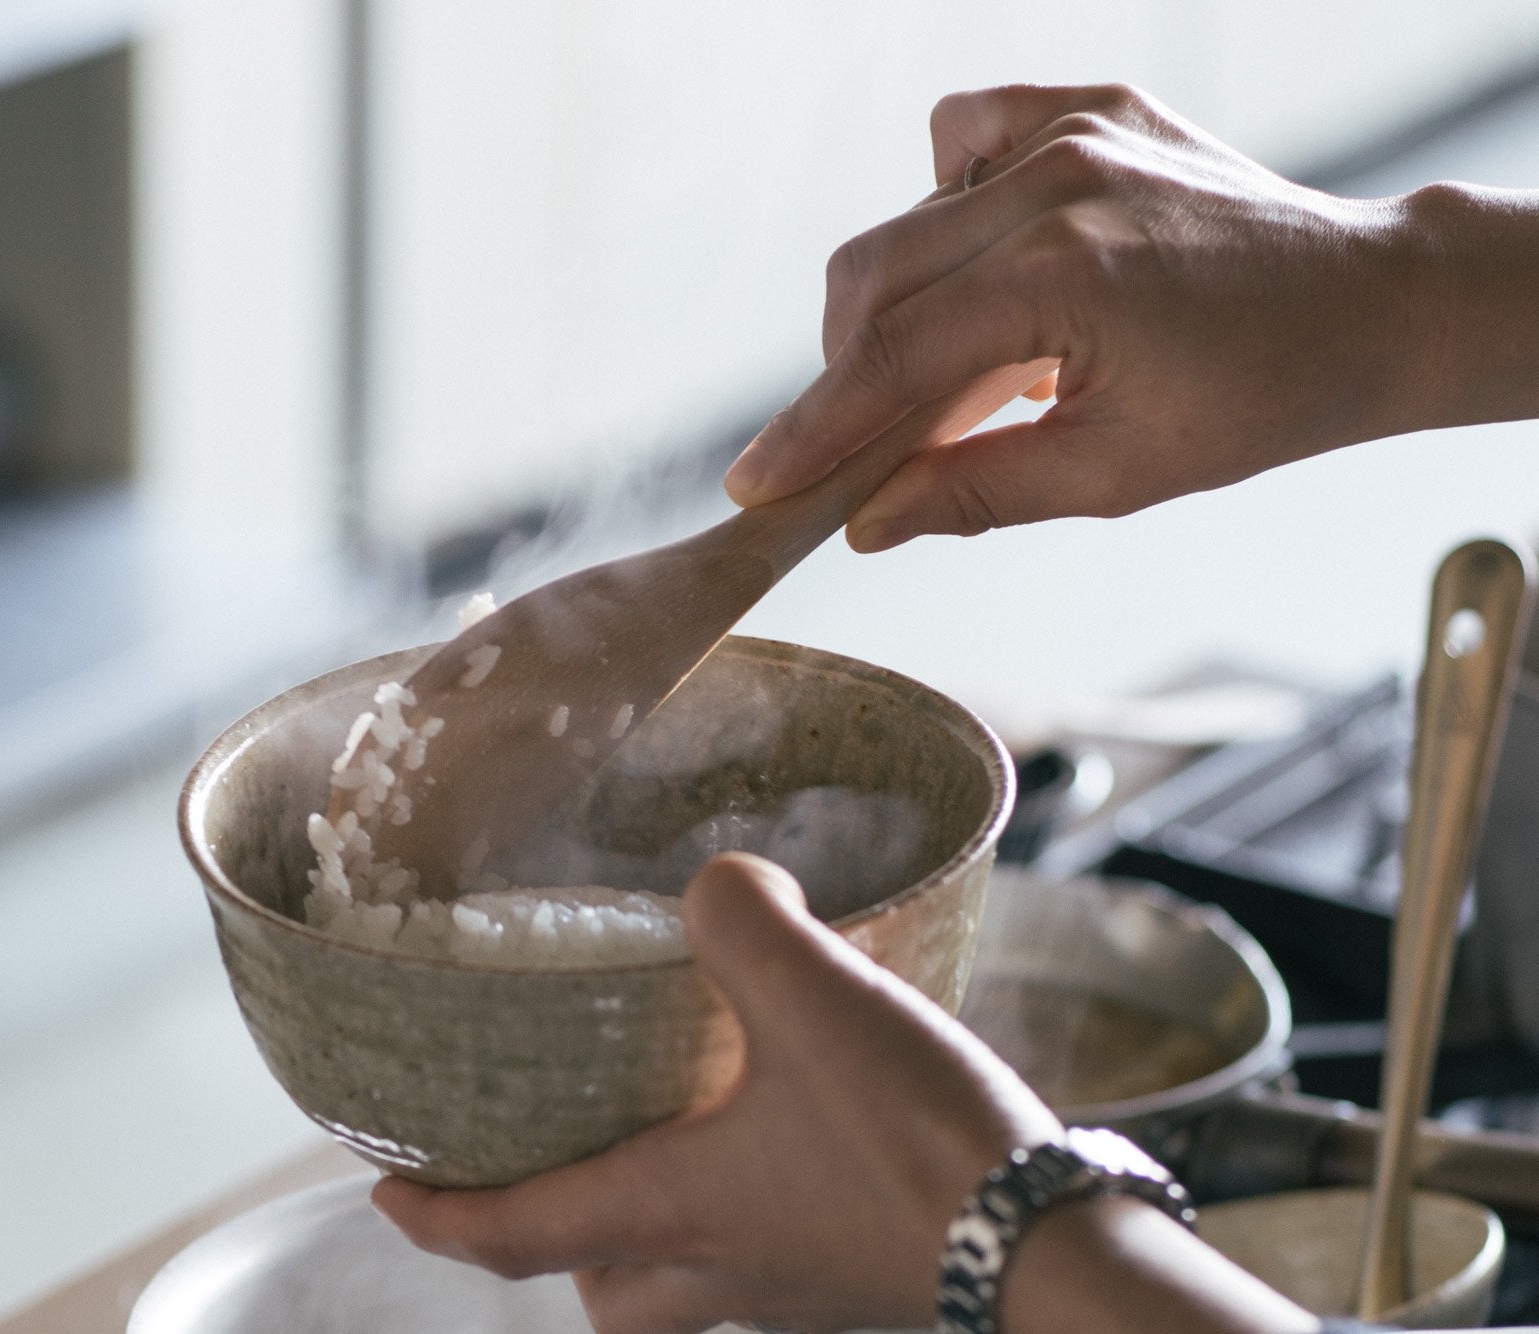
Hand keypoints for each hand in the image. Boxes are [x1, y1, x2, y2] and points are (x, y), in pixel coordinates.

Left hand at [372, 853, 1061, 1332]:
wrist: (1057, 1255)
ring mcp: (791, 1287)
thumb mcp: (817, 1001)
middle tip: (542, 1169)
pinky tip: (790, 1129)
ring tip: (663, 1140)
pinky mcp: (857, 1278)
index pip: (510, 1233)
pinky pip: (768, 1257)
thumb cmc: (923, 1152)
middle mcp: (721, 1270)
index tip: (382, 1186)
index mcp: (671, 1213)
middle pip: (599, 1291)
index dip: (430, 1211)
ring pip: (683, 1284)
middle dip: (554, 1241)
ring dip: (649, 1229)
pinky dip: (749, 1205)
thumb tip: (718, 880)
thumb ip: (744, 922)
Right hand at [721, 83, 1460, 550]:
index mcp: (1066, 277)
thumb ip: (973, 492)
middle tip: (870, 437)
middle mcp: (1058, 182)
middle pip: (873, 278)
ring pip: (908, 218)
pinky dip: (947, 202)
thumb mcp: (1114, 472)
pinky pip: (961, 137)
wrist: (1367, 306)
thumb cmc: (1259, 399)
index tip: (753, 482)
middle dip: (846, 371)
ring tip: (972, 363)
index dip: (812, 429)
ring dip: (904, 302)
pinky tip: (990, 258)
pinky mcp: (1088, 106)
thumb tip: (865, 521)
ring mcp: (1074, 130)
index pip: (893, 360)